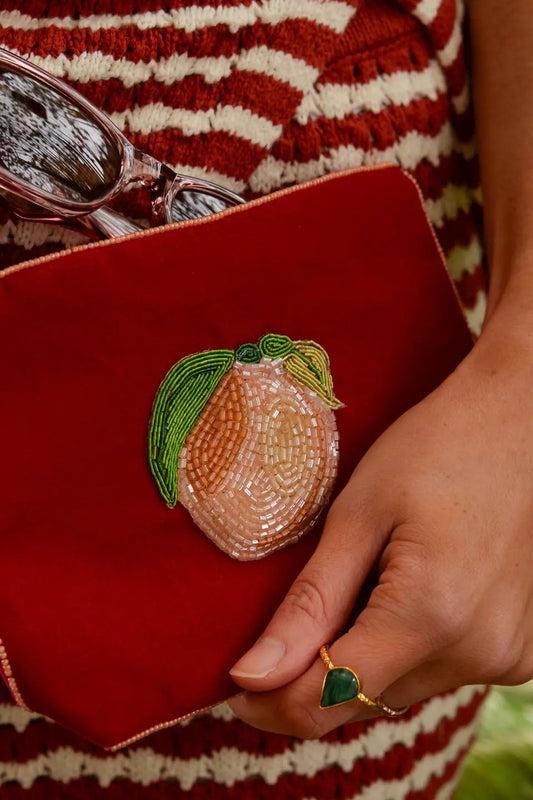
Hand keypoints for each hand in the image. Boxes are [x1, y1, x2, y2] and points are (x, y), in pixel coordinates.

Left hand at [227, 313, 532, 736]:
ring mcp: (510, 654)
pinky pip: (444, 669)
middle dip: (317, 674)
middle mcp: (478, 652)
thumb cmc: (434, 448)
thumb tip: (253, 677)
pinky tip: (408, 589)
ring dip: (368, 657)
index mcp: (431, 616)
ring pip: (406, 687)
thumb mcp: (357, 515)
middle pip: (368, 698)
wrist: (518, 422)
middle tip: (291, 624)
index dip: (272, 704)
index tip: (236, 690)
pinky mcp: (523, 648)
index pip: (331, 696)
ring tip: (364, 583)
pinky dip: (411, 645)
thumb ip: (309, 604)